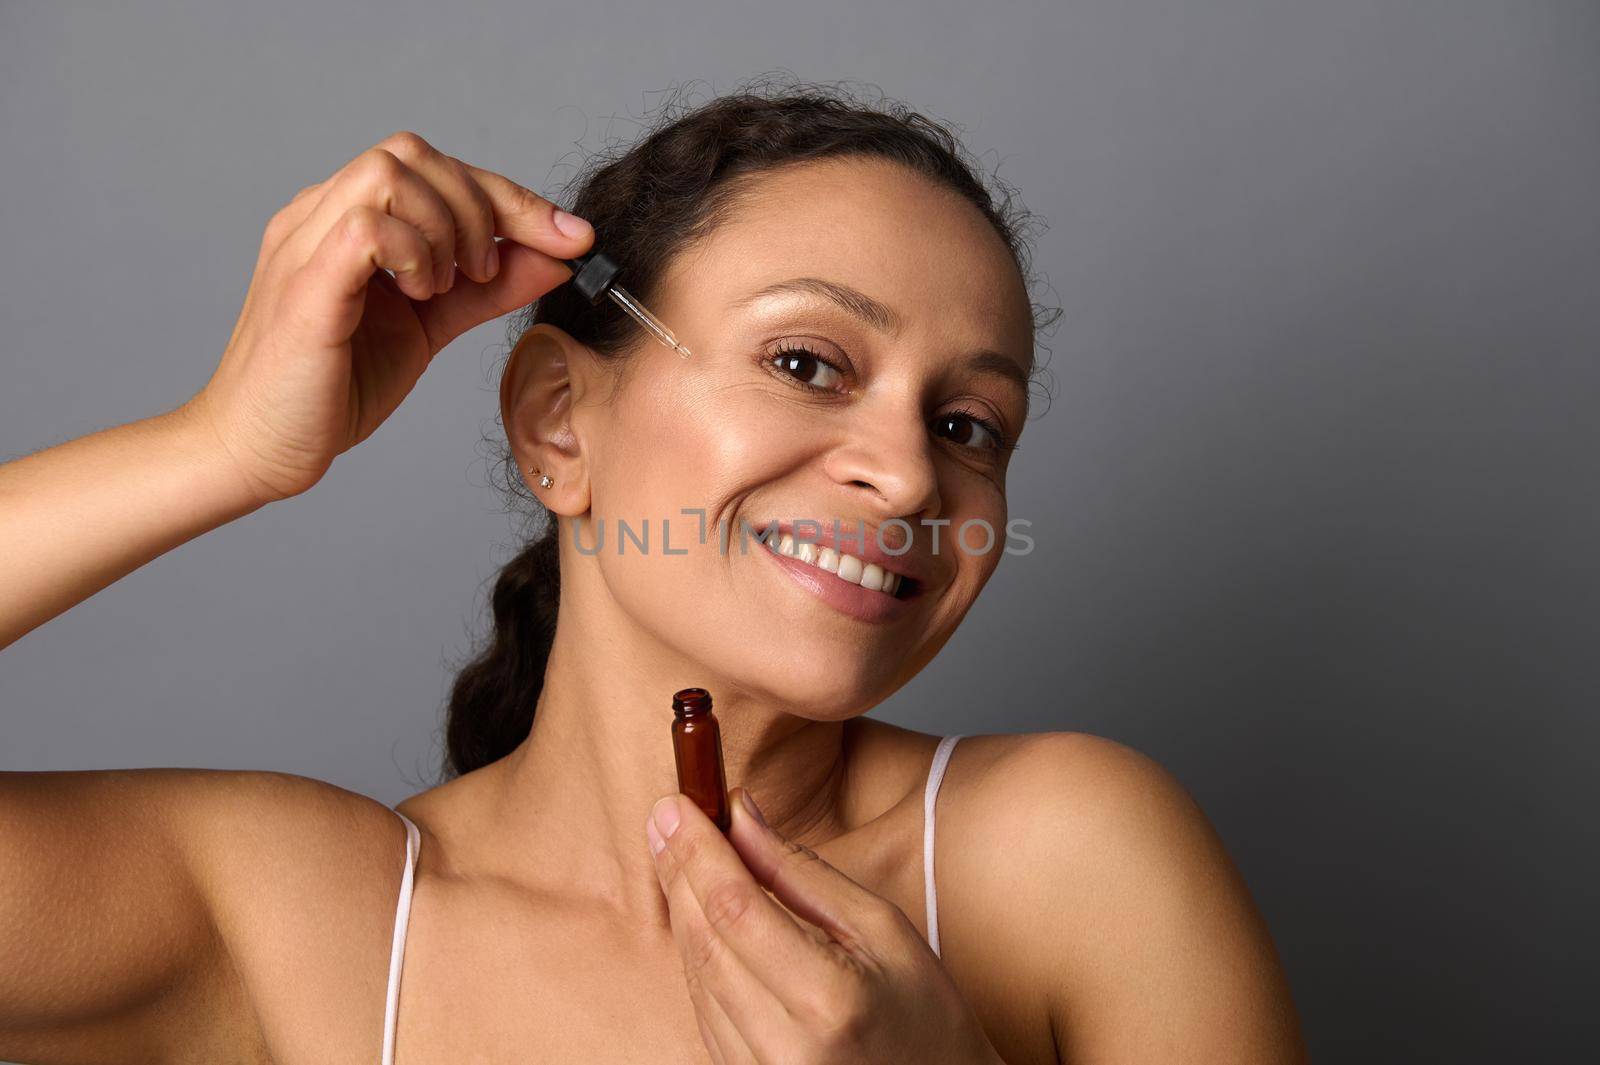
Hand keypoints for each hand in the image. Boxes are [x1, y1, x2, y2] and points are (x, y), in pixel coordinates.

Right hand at [185, 130, 594, 504]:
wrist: (260, 450)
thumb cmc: (331, 390)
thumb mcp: (429, 328)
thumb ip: (486, 289)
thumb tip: (555, 257)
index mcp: (346, 221)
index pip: (434, 170)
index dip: (511, 198)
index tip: (571, 237)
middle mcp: (319, 216)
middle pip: (414, 153)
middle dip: (485, 204)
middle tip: (491, 272)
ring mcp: (305, 243)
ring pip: (389, 170)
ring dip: (445, 225)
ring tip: (446, 288)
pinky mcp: (303, 283)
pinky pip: (365, 225)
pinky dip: (413, 251)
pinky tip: (420, 295)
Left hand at [645, 787, 1004, 1064]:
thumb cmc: (924, 1014)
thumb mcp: (883, 929)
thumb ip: (803, 873)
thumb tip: (742, 816)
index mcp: (828, 998)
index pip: (737, 909)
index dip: (699, 852)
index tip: (676, 805)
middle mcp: (783, 1046)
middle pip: (704, 940)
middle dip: (678, 871)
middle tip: (664, 817)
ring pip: (695, 975)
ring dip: (682, 909)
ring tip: (678, 855)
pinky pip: (703, 1009)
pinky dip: (698, 954)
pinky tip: (699, 915)